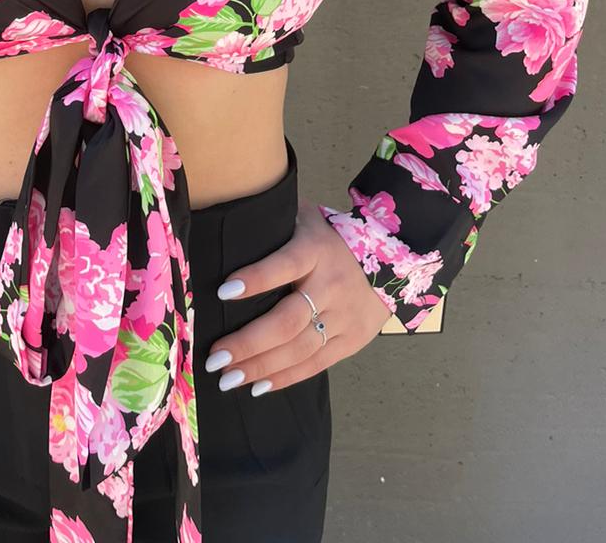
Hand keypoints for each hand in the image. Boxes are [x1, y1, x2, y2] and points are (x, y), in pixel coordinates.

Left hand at [202, 196, 392, 393]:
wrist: (391, 260)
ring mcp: (344, 317)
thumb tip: (226, 221)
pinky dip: (285, 377)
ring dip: (261, 366)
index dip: (256, 278)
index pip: (284, 264)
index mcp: (315, 250)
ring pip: (300, 348)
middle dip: (249, 342)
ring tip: (227, 378)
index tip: (224, 291)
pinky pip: (316, 364)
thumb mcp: (304, 218)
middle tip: (215, 358)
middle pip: (288, 320)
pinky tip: (257, 386)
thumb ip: (273, 223)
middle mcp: (330, 285)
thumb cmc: (328, 238)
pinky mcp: (352, 341)